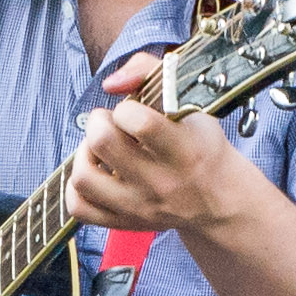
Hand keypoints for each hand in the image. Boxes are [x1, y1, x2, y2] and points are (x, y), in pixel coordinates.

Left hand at [66, 49, 257, 240]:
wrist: (218, 200)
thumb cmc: (201, 144)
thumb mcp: (192, 101)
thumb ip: (150, 71)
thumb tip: (111, 82)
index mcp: (184, 150)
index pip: (139, 122)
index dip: (126, 107)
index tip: (133, 110)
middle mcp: (161, 183)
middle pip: (102, 143)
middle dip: (98, 122)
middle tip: (111, 123)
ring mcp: (139, 207)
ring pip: (83, 177)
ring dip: (84, 153)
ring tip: (100, 148)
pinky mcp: (124, 223)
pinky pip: (79, 208)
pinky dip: (77, 187)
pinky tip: (95, 172)